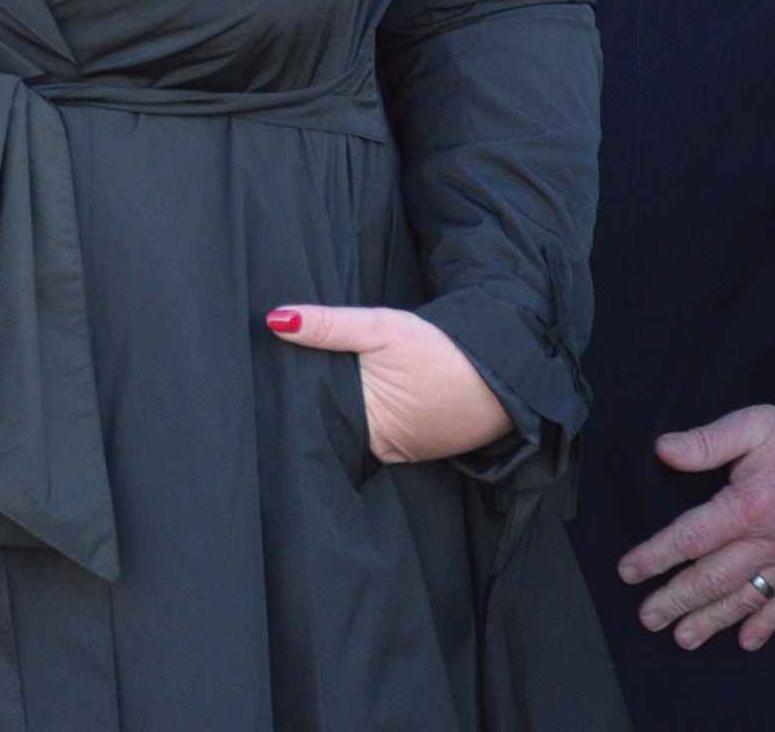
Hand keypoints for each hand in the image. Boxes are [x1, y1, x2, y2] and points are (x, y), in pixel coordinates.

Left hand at [266, 304, 508, 463]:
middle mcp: (380, 448)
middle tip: (280, 379)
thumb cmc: (443, 351)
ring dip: (339, 414)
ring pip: (354, 433)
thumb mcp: (383, 328)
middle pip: (331, 426)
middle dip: (309, 406)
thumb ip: (328, 326)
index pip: (311, 417)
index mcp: (366, 426)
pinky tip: (355, 399)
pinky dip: (367, 420)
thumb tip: (275, 320)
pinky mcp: (417, 450)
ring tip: (308, 388)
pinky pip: (380, 436)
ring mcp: (400, 453)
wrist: (508, 374)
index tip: (266, 382)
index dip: (289, 399)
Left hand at [620, 403, 774, 650]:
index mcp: (748, 507)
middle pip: (713, 578)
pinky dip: (767, 625)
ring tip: (683, 639)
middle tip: (647, 619)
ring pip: (746, 598)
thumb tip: (662, 450)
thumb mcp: (756, 427)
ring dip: (714, 620)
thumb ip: (708, 441)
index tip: (627, 572)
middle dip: (677, 600)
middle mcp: (768, 543)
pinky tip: (747, 642)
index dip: (656, 556)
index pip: (690, 537)